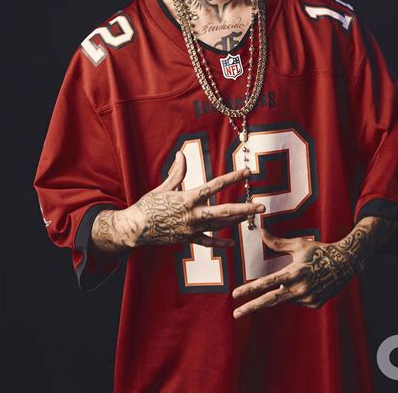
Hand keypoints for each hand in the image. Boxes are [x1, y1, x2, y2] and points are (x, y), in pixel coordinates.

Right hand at [129, 151, 265, 248]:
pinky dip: (220, 243)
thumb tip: (182, 154)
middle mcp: (193, 214)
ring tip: (251, 215)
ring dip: (237, 220)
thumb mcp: (163, 187)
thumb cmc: (148, 205)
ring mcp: (192, 229)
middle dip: (245, 209)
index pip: (215, 185)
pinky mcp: (188, 239)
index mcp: (188, 198)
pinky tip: (231, 243)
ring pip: (220, 225)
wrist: (136, 229)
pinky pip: (207, 242)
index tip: (247, 172)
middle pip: (225, 211)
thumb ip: (177, 172)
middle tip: (262, 206)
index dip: (233, 178)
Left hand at [231, 225, 372, 318]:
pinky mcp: (314, 304)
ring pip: (285, 297)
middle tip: (236, 314)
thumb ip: (278, 243)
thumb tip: (262, 233)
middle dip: (251, 308)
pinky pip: (297, 299)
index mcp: (294, 273)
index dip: (250, 289)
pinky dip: (296, 291)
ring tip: (300, 276)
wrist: (346, 263)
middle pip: (270, 301)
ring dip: (283, 291)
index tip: (235, 294)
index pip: (267, 283)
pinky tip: (309, 281)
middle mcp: (300, 289)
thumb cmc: (320, 250)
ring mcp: (307, 299)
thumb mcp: (299, 245)